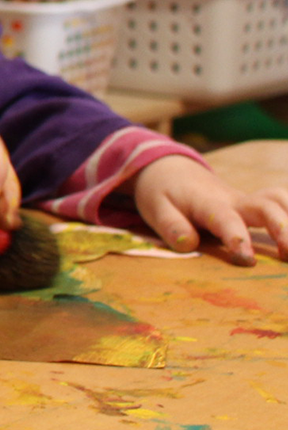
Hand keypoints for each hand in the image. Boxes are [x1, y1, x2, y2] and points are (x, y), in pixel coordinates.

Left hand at [129, 155, 287, 265]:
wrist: (172, 170)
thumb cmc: (162, 193)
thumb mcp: (155, 208)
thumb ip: (171, 226)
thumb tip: (188, 244)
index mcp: (208, 203)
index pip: (226, 220)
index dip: (236, 238)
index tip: (246, 259)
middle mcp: (234, 200)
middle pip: (266, 207)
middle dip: (283, 229)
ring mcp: (247, 201)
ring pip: (279, 201)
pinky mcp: (255, 205)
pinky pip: (281, 202)